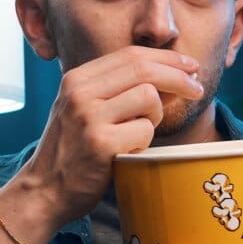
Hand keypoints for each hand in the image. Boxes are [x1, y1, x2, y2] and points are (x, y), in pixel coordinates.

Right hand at [9, 47, 208, 235]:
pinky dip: (146, 143)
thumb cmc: (76, 150)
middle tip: (197, 90)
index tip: (191, 67)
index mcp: (77, 78)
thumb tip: (173, 76)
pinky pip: (146, 131)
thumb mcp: (87, 109)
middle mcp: (80, 91)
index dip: (167, 58)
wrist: (45, 189)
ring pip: (149, 98)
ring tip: (138, 135)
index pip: (131, 54)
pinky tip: (129, 152)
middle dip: (179, 77)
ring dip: (156, 117)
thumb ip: (119, 90)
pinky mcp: (101, 142)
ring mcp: (88, 116)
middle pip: (144, 69)